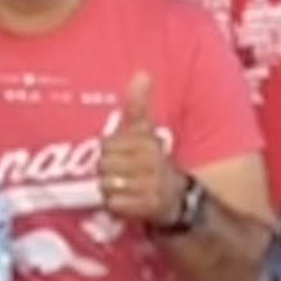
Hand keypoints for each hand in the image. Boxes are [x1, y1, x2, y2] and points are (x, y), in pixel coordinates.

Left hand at [98, 72, 185, 227]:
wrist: (176, 198)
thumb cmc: (152, 161)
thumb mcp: (146, 132)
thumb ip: (138, 105)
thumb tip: (142, 73)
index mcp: (147, 143)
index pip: (107, 145)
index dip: (109, 152)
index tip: (122, 155)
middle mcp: (150, 163)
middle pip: (104, 165)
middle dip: (107, 171)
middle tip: (121, 174)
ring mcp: (150, 186)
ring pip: (106, 185)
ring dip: (110, 189)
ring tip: (124, 188)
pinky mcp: (146, 207)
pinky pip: (114, 204)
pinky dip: (115, 205)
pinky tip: (126, 202)